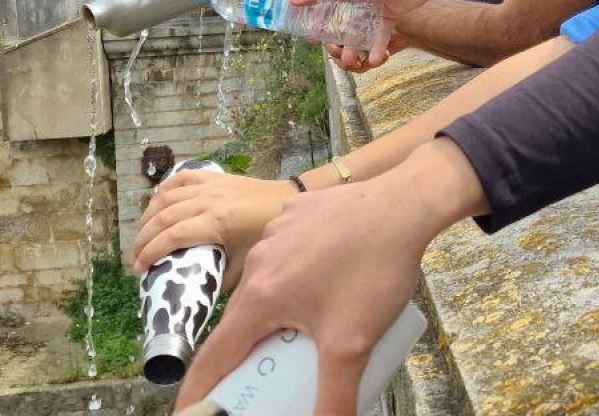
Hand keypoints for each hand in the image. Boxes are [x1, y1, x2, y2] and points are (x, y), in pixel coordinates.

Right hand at [132, 169, 298, 291]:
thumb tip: (197, 295)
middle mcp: (208, 200)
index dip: (151, 252)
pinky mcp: (214, 177)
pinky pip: (181, 178)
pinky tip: (156, 203)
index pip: (173, 236)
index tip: (139, 269)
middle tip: (135, 258)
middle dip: (144, 238)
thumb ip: (221, 280)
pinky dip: (164, 190)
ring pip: (167, 197)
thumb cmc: (268, 234)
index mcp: (217, 222)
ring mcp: (210, 186)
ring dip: (148, 216)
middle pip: (164, 217)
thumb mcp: (247, 264)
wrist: (290, 200)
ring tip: (141, 237)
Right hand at [174, 139, 484, 413]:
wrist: (404, 203)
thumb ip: (335, 397)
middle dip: (248, 356)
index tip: (193, 411)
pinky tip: (326, 289)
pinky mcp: (298, 216)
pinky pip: (286, 258)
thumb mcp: (353, 345)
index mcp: (259, 299)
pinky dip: (295, 281)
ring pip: (265, 289)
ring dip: (275, 316)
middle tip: (264, 378)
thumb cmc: (374, 270)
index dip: (200, 390)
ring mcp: (277, 235)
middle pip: (240, 324)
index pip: (214, 357)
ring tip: (304, 334)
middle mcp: (258, 265)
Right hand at [290, 0, 437, 65]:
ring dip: (353, 48)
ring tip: (353, 62)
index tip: (303, 29)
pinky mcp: (388, 15)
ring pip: (356, 30)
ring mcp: (371, 4)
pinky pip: (378, 35)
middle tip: (332, 51)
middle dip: (333, 38)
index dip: (308, 9)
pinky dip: (376, 48)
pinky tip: (376, 60)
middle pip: (336, 17)